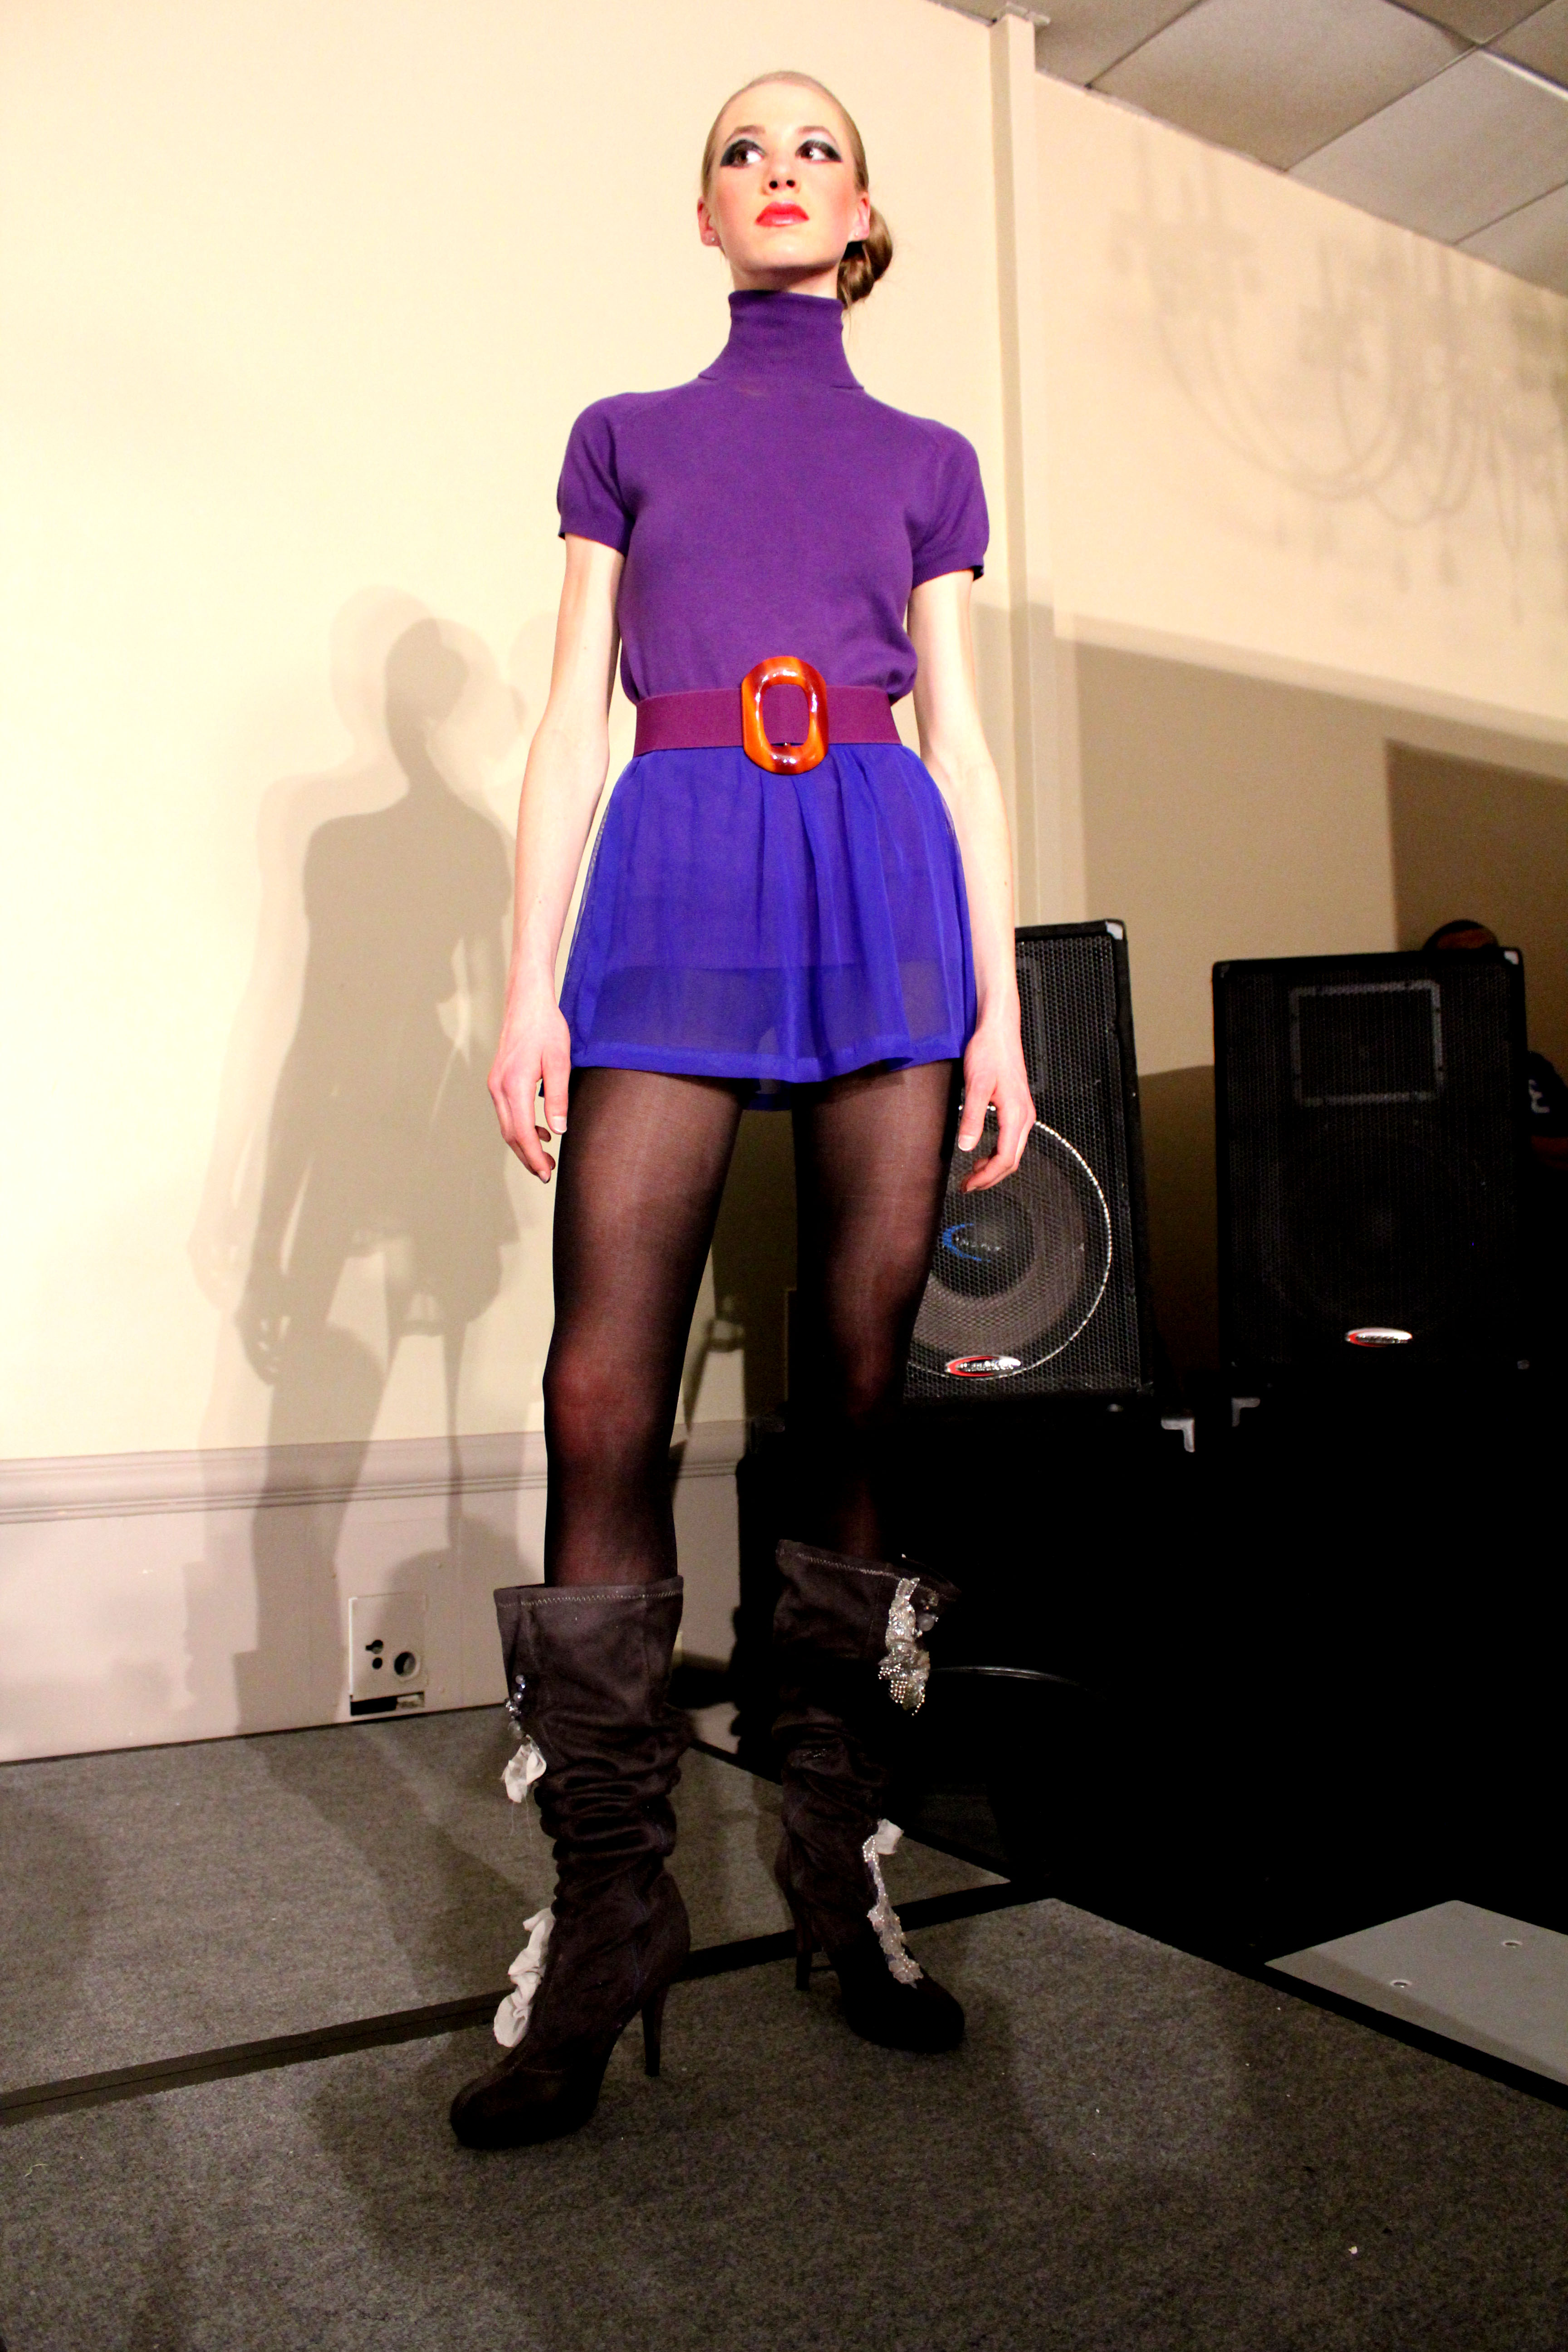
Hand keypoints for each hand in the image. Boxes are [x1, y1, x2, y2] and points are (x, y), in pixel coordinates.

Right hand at [488, 974, 571, 1182]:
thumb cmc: (546, 1027)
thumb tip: (558, 1130)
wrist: (527, 1002)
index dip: (534, 1157)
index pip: (522, 1132)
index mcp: (513, 1084)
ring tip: (545, 1158)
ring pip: (507, 1125)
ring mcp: (495, 1084)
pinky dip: (521, 1128)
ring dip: (524, 1144)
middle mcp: (499, 1087)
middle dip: (528, 1157)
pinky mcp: (498, 1080)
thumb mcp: (559, 1061)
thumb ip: (558, 1097)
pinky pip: (507, 1113)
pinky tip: (540, 1130)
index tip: (546, 1173)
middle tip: (547, 1174)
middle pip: (510, 1134)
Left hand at [957, 1016, 1034, 1193]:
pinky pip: (1010, 1140)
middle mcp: (1025, 1117)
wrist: (999, 1030)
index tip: (968, 1184)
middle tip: (967, 1185)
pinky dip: (996, 1153)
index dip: (987, 1177)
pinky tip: (982, 1153)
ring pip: (1012, 1151)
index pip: (1005, 1158)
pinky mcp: (1017, 1107)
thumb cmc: (989, 1052)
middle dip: (990, 1177)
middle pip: (1012, 1160)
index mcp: (1016, 1115)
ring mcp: (1023, 1113)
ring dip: (993, 1167)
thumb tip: (967, 1146)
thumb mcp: (976, 1084)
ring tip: (972, 1174)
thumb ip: (972, 1116)